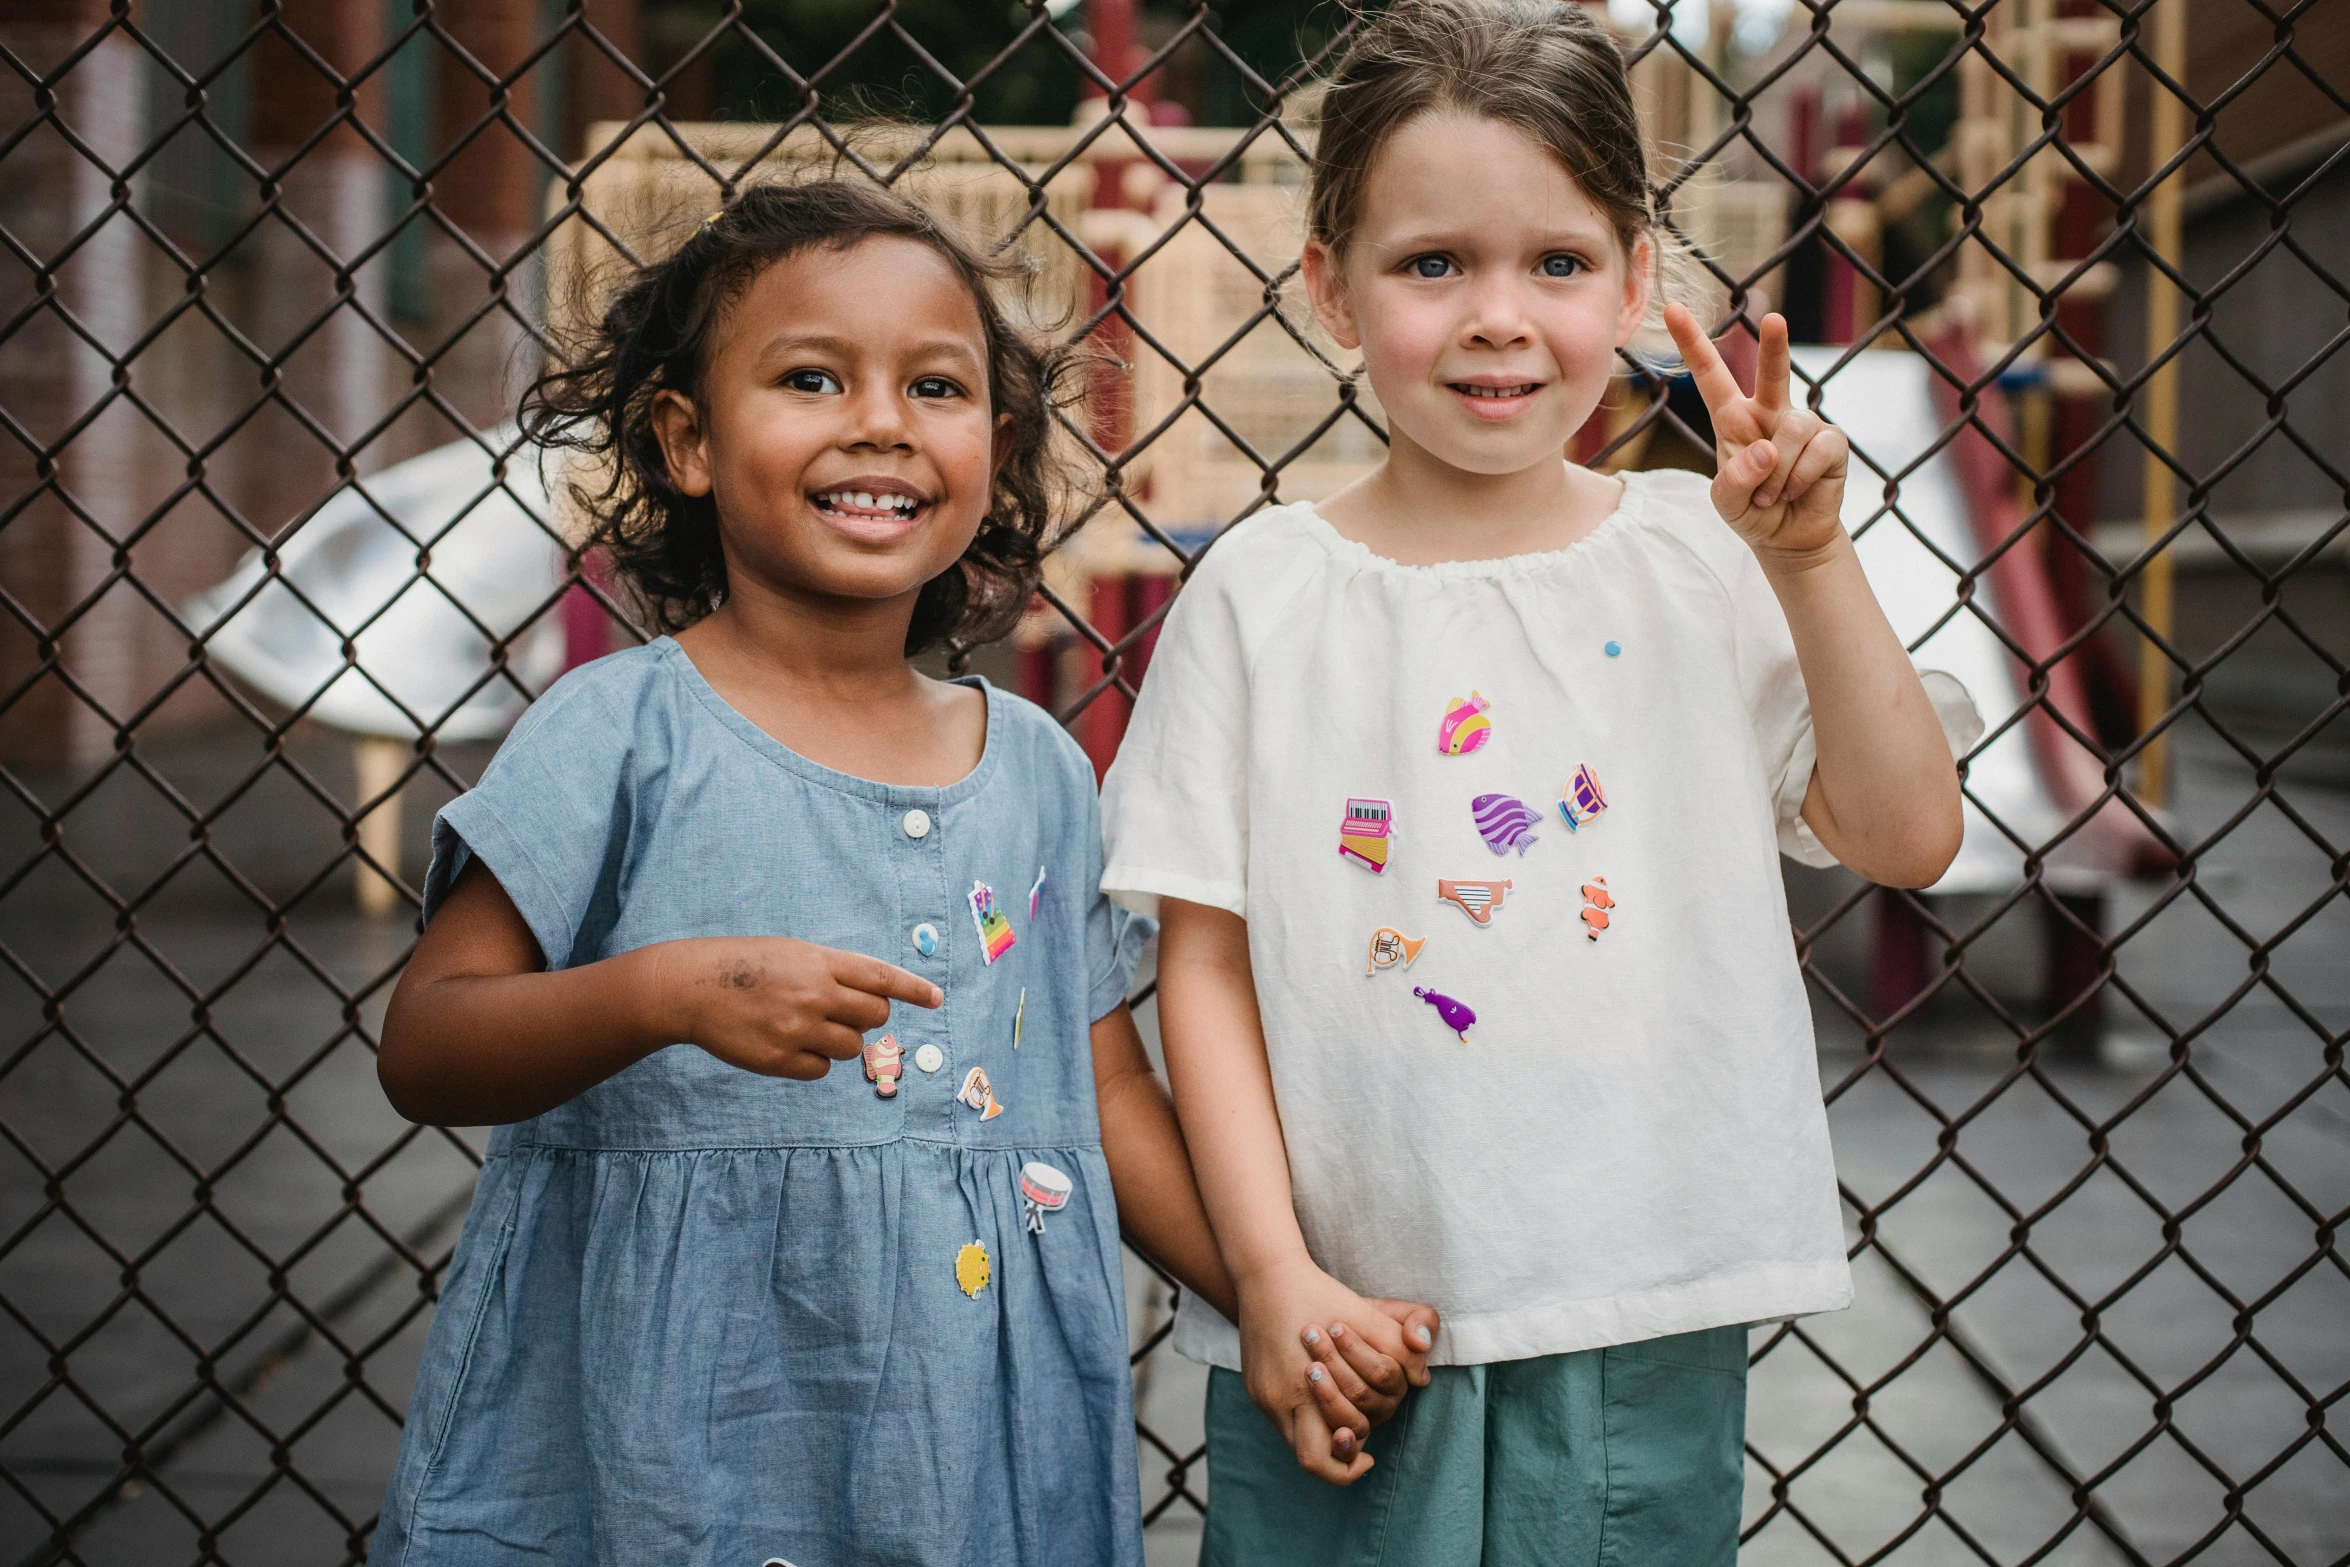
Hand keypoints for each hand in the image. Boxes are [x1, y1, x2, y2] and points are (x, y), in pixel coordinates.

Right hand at [652, 936, 941, 1080]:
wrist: (691, 987)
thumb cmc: (745, 966)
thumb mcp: (793, 953)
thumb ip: (832, 972)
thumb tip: (871, 1001)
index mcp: (819, 962)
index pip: (881, 977)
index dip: (913, 989)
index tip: (936, 999)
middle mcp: (814, 994)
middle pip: (874, 1016)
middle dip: (866, 1017)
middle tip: (840, 1012)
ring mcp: (797, 1028)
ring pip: (851, 1047)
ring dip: (839, 1040)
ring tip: (806, 1026)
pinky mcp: (779, 1059)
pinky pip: (821, 1069)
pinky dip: (813, 1061)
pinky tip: (788, 1044)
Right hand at [1238, 1262, 1432, 1483]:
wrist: (1266, 1275)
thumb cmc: (1319, 1294)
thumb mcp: (1366, 1312)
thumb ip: (1399, 1343)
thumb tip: (1421, 1379)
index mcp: (1304, 1386)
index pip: (1328, 1451)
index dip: (1350, 1463)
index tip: (1369, 1457)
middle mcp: (1277, 1400)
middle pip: (1310, 1457)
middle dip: (1340, 1450)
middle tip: (1359, 1438)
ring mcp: (1262, 1396)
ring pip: (1294, 1442)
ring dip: (1322, 1434)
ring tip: (1345, 1422)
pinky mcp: (1254, 1388)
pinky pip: (1283, 1421)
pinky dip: (1306, 1418)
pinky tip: (1323, 1399)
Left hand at [1300, 1297, 1440, 1434]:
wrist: (1317, 1328)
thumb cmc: (1352, 1318)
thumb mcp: (1387, 1310)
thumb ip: (1420, 1318)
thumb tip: (1421, 1344)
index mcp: (1400, 1378)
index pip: (1382, 1371)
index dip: (1356, 1350)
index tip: (1334, 1326)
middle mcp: (1385, 1404)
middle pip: (1361, 1393)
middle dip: (1333, 1362)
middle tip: (1310, 1336)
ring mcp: (1365, 1422)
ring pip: (1349, 1418)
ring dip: (1326, 1394)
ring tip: (1307, 1366)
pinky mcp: (1342, 1438)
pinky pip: (1342, 1450)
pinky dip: (1336, 1444)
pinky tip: (1326, 1430)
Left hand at [1664, 303, 1849, 561]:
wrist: (1789, 537)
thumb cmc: (1751, 511)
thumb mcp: (1727, 502)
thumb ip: (1735, 480)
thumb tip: (1766, 449)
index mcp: (1733, 418)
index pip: (1711, 374)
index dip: (1693, 342)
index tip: (1673, 309)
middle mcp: (1769, 412)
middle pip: (1771, 371)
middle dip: (1775, 345)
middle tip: (1774, 320)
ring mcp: (1803, 424)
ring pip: (1791, 430)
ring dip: (1777, 474)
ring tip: (1772, 495)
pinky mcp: (1831, 440)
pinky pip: (1816, 450)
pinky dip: (1800, 478)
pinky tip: (1796, 490)